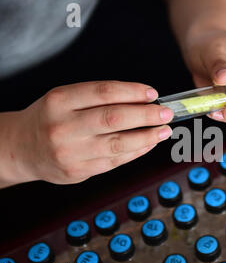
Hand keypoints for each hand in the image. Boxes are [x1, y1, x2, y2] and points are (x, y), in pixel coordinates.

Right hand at [9, 81, 172, 184]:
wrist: (22, 149)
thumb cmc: (50, 119)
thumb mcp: (65, 99)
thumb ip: (98, 98)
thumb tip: (142, 100)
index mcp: (60, 100)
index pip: (104, 92)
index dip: (133, 92)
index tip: (153, 93)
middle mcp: (64, 126)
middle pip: (114, 118)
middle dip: (146, 115)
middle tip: (166, 113)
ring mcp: (71, 152)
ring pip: (118, 143)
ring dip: (147, 136)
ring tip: (164, 130)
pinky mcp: (79, 171)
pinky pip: (115, 161)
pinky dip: (136, 151)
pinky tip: (149, 144)